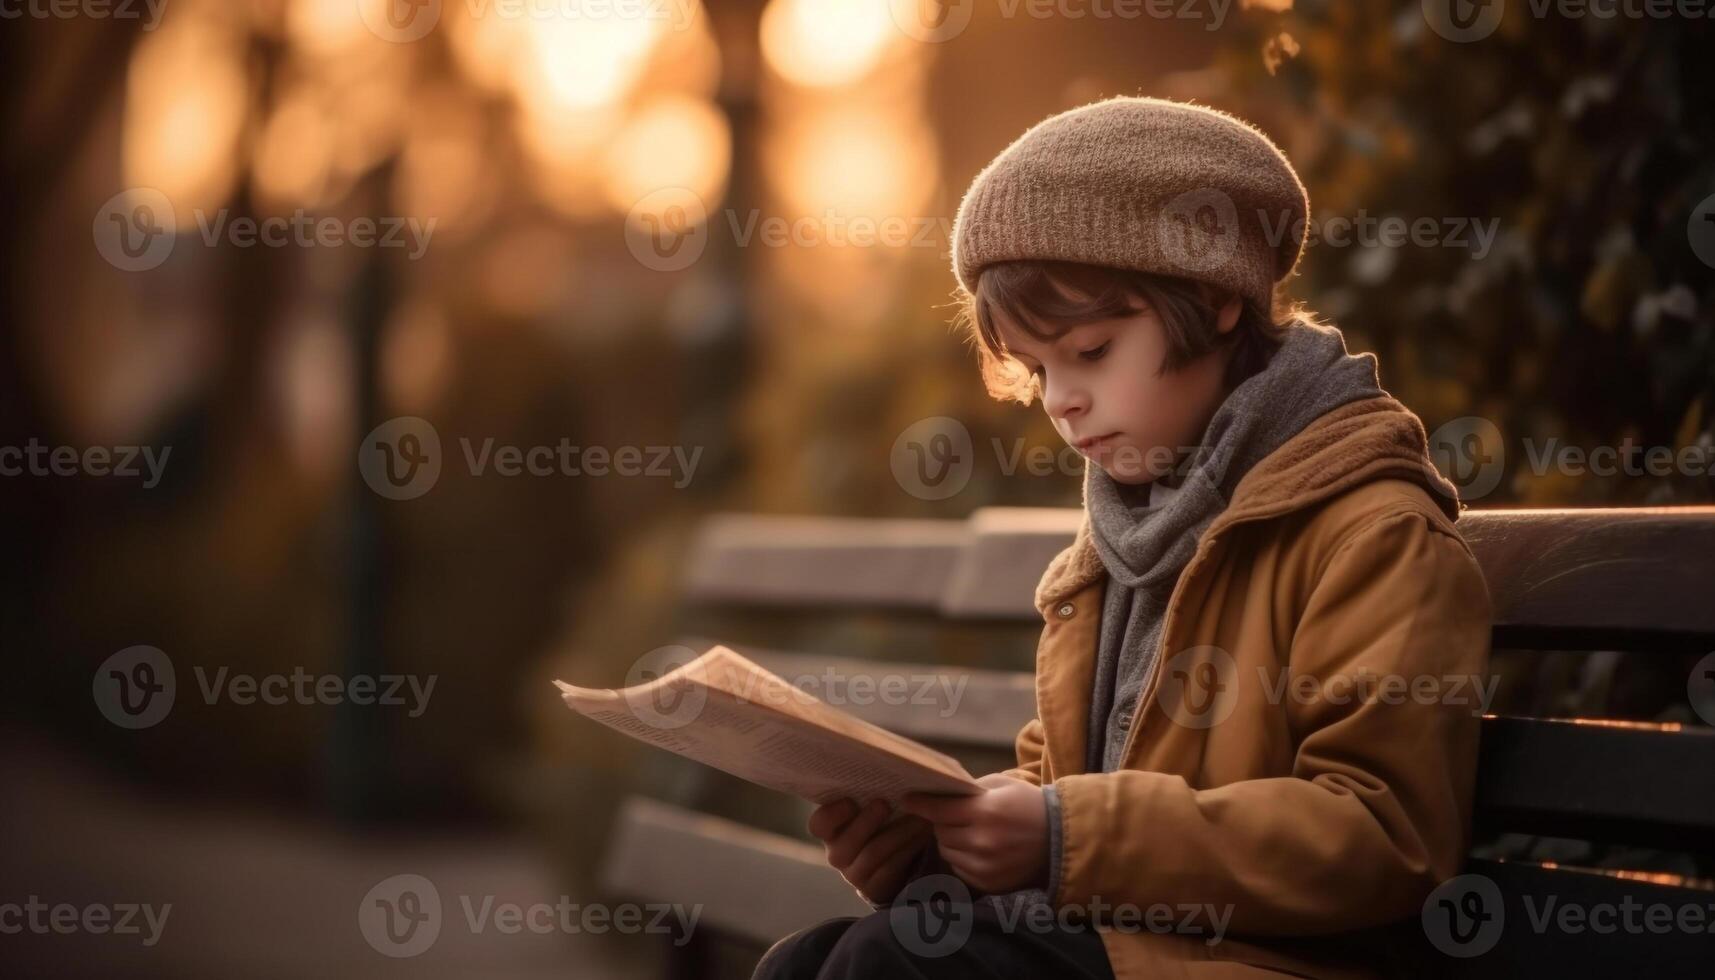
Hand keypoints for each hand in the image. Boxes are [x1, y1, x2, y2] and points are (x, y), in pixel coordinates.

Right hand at [808, 797, 935, 904]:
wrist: (898, 859)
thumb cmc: (884, 821)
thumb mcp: (872, 807)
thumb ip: (869, 793)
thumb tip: (883, 766)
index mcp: (831, 830)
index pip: (818, 825)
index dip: (831, 815)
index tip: (850, 801)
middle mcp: (837, 854)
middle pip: (845, 844)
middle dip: (866, 822)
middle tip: (886, 804)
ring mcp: (854, 874)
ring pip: (873, 854)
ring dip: (898, 833)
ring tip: (919, 818)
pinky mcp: (874, 888)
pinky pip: (890, 869)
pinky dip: (908, 849)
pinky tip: (923, 836)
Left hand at [899, 773, 1046, 894]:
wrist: (1061, 839)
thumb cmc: (1028, 805)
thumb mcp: (1001, 785)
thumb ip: (968, 790)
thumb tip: (937, 793)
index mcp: (985, 813)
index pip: (938, 810)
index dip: (920, 804)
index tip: (907, 800)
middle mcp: (982, 842)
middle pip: (940, 832)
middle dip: (941, 822)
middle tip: (948, 815)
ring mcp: (985, 867)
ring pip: (947, 852)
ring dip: (950, 841)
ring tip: (965, 832)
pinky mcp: (989, 884)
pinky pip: (959, 869)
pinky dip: (962, 858)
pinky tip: (976, 848)